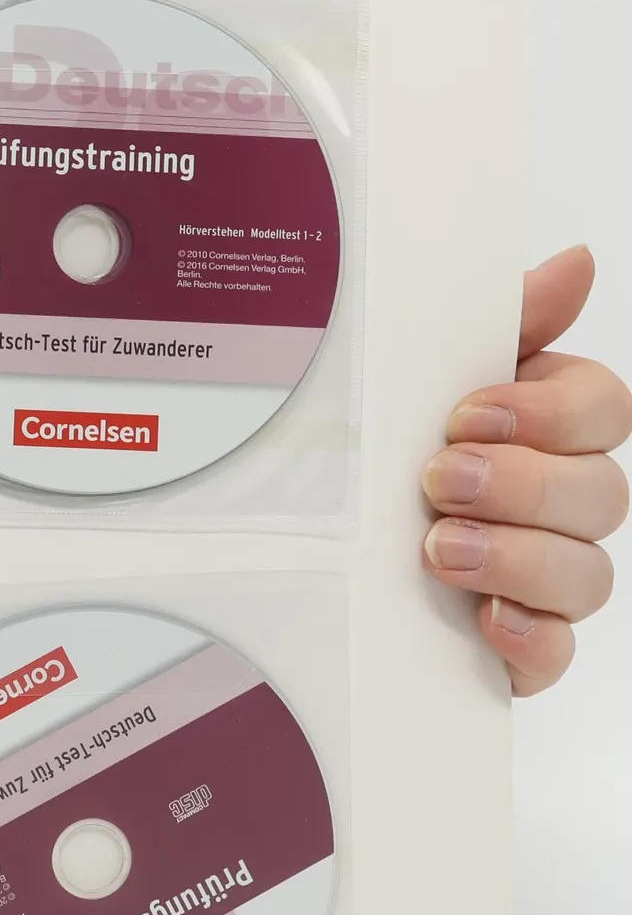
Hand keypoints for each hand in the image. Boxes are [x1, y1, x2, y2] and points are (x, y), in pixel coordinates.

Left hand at [422, 246, 629, 693]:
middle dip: (523, 484)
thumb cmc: (383, 450)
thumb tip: (575, 262)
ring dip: (518, 557)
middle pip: (604, 493)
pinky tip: (487, 620)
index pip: (604, 409)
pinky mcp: (520, 645)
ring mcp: (544, 577)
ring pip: (588, 574)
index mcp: (546, 428)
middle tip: (440, 480)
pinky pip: (558, 653)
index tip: (468, 413)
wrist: (311, 544)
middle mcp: (558, 503)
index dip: (550, 411)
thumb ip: (501, 321)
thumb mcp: (421, 378)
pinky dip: (529, 638)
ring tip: (437, 548)